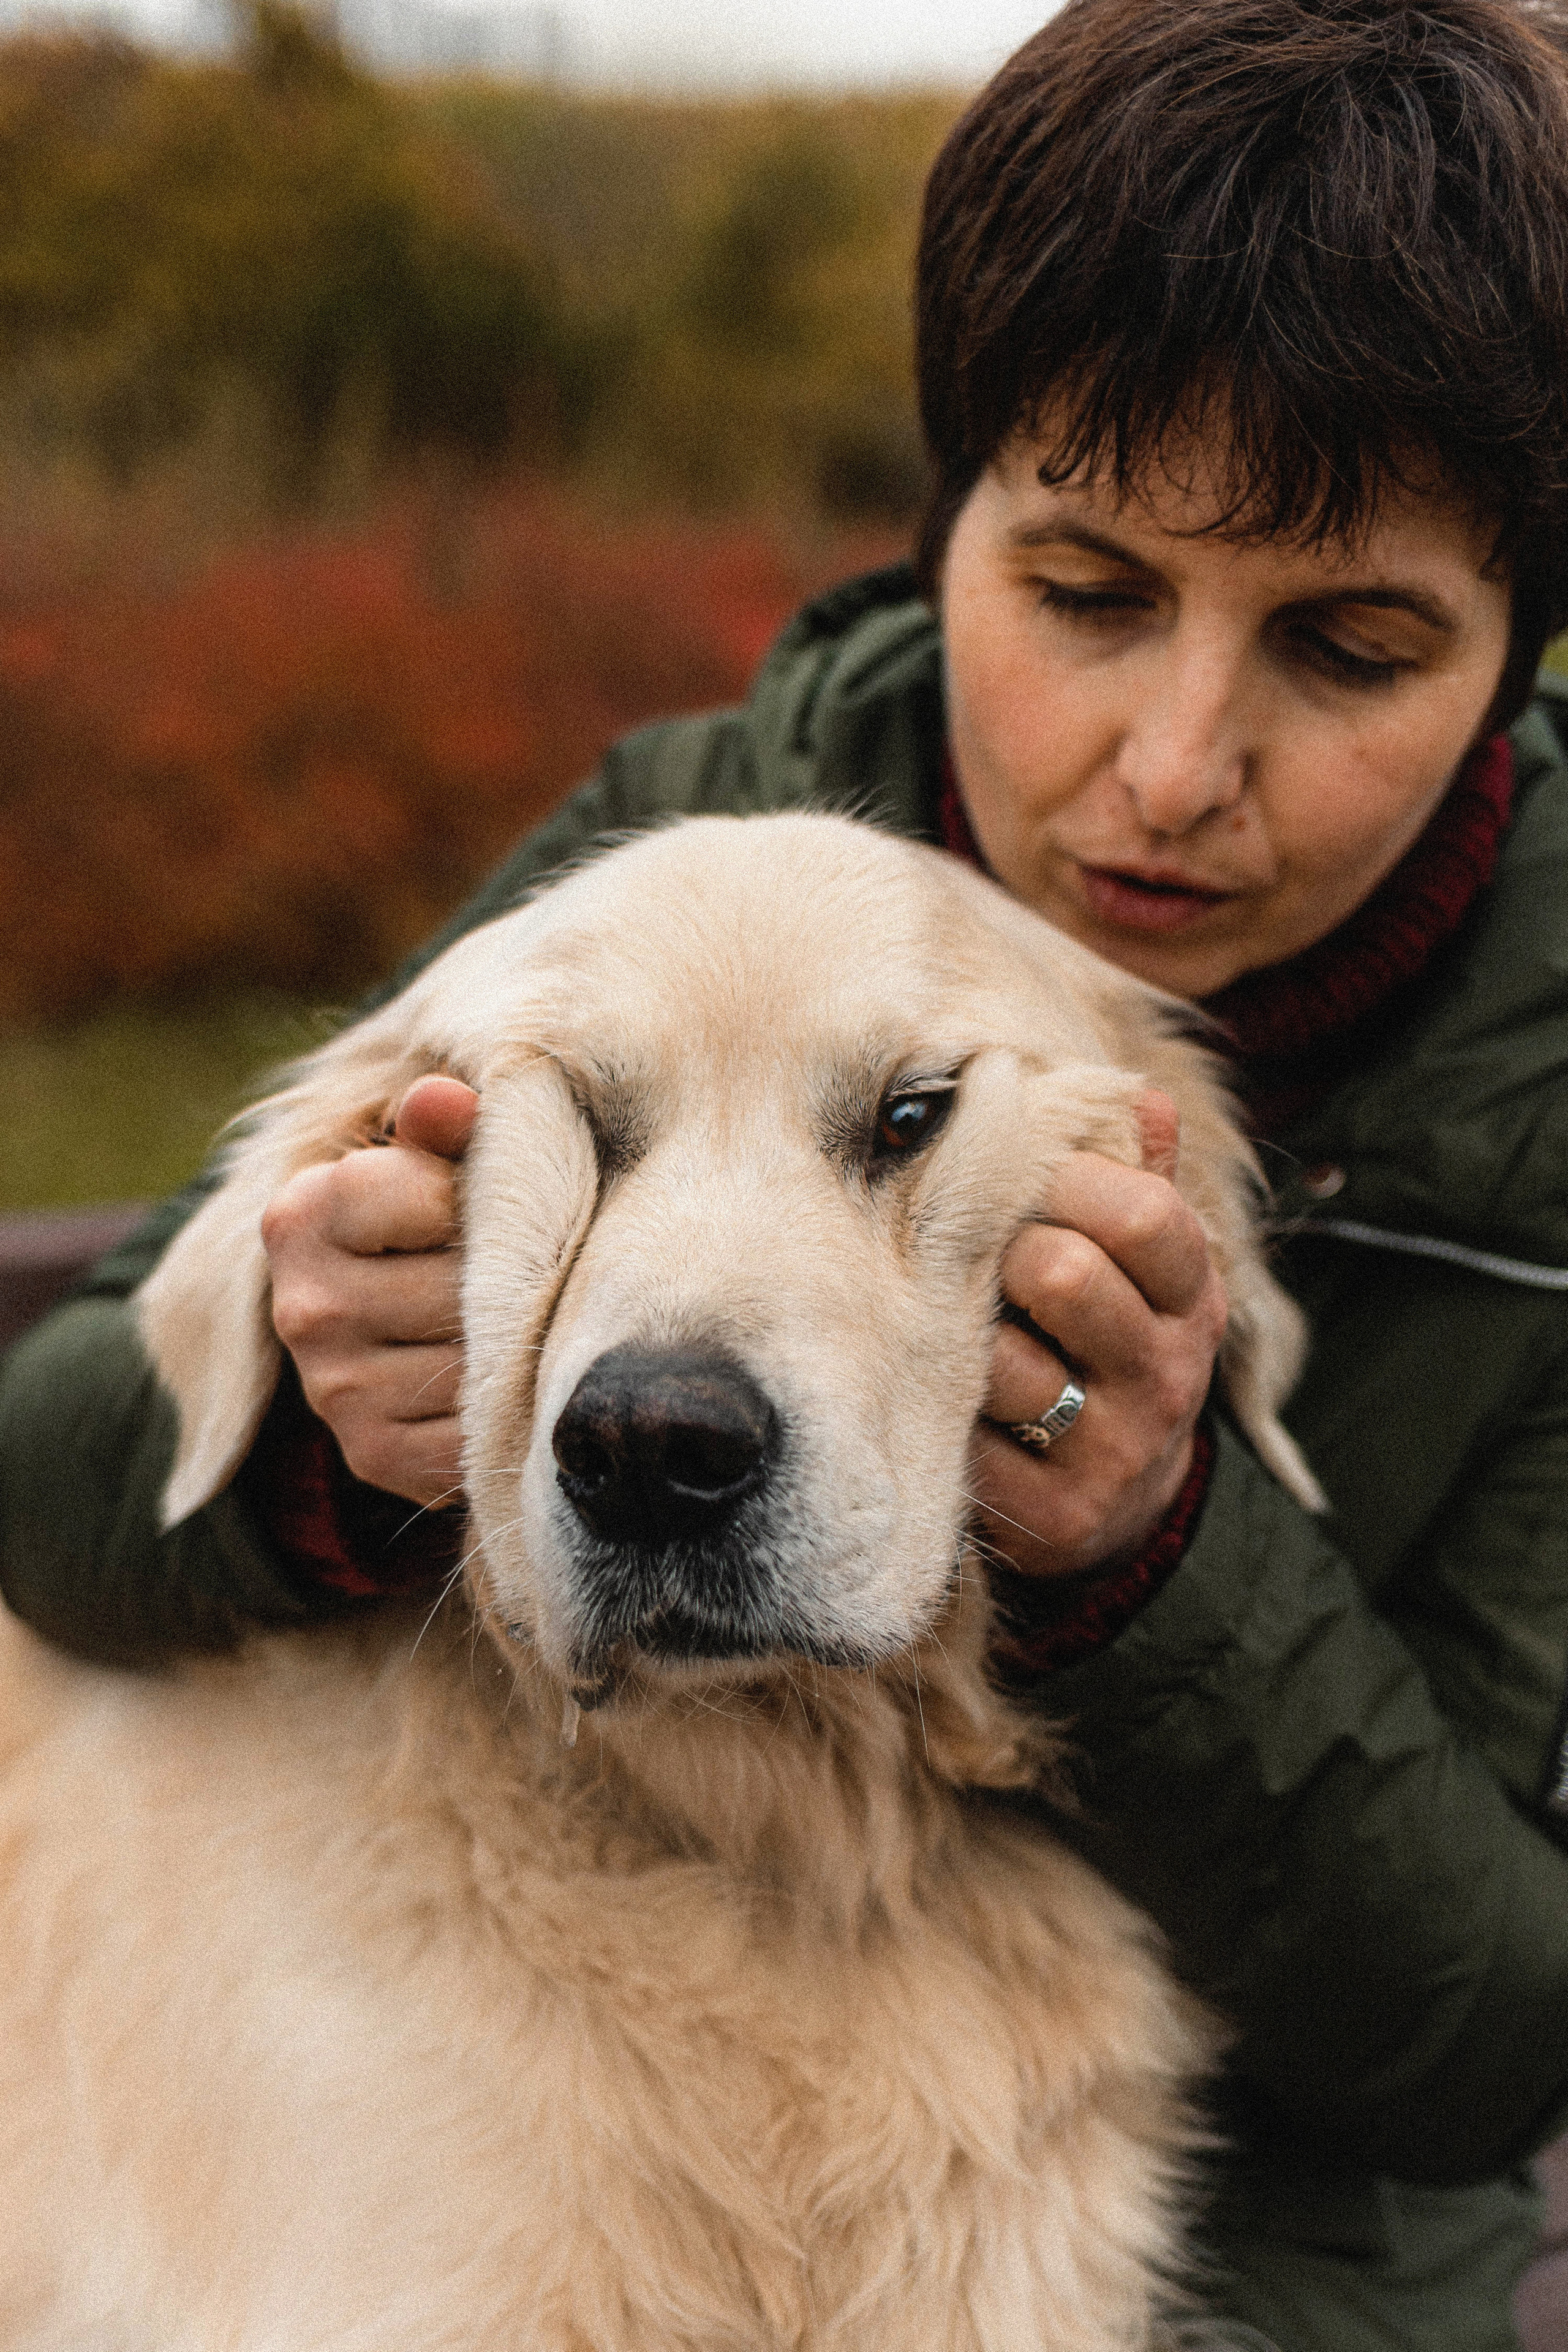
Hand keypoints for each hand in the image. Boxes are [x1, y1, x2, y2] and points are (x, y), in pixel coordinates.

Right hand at [261, 1076, 477, 1506]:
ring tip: (507, 1319)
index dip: (484, 1197)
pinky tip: (497, 1379)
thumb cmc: (421, 1219)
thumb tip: (448, 1099)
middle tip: (511, 1268)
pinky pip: (480, 1429)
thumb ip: (436, 1125)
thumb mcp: (420, 1159)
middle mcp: (303, 1309)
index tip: (481, 1199)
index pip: (435, 1197)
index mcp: (300, 1216)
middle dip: (508, 1274)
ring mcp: (334, 1390)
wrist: (377, 1327)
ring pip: (481, 1358)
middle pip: (466, 1286)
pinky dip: (506, 1407)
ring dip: (515, 1340)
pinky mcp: (374, 1454)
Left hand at [969, 1090, 1227, 1578]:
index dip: (1069, 1180)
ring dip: (963, 1339)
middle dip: (1004, 1253)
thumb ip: (1137, 1182)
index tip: (1030, 1184)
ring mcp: (1115, 1453)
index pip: (1143, 1212)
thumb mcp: (1142, 1272)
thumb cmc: (1106, 1347)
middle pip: (1064, 1272)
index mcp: (1189, 1300)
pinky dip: (944, 1416)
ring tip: (964, 1336)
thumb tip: (1141, 1096)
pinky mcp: (1057, 1517)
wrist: (1119, 1501)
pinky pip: (969, 1441)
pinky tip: (950, 1406)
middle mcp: (1165, 1377)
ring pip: (1004, 1361)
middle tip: (989, 1263)